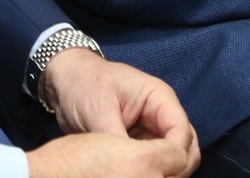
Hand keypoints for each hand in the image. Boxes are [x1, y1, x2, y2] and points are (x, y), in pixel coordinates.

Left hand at [40, 48, 198, 172]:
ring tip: (139, 177)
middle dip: (173, 167)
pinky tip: (132, 176)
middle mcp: (160, 115)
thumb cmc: (83, 84)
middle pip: (185, 149)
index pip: (182, 133)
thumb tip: (130, 167)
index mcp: (158, 98)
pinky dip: (147, 172)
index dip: (174, 156)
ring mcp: (151, 130)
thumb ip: (118, 141)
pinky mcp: (139, 144)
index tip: (156, 171)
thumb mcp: (99, 112)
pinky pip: (151, 162)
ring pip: (170, 159)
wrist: (64, 81)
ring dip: (160, 171)